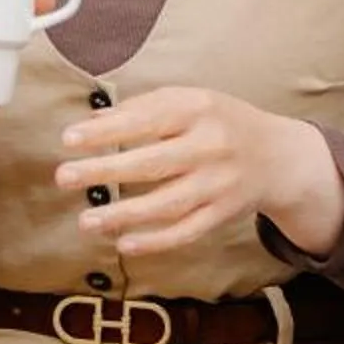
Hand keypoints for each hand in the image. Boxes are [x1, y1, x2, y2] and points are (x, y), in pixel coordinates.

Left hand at [54, 86, 343, 257]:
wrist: (279, 156)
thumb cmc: (223, 123)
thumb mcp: (193, 100)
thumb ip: (145, 107)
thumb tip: (92, 121)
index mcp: (199, 109)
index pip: (146, 120)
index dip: (106, 131)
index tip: (68, 139)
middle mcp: (211, 146)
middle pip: (152, 162)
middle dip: (105, 170)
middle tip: (64, 177)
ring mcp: (218, 183)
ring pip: (167, 203)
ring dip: (123, 214)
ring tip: (86, 221)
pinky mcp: (223, 213)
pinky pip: (187, 231)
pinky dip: (156, 240)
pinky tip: (125, 243)